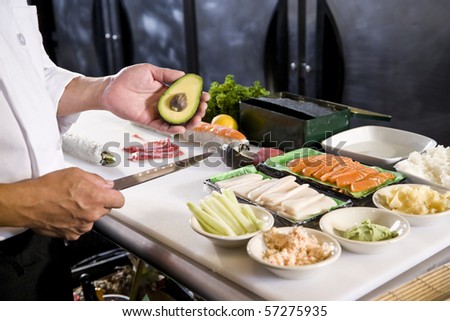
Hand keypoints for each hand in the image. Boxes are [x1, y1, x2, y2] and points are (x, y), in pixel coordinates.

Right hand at [1, 168, 124, 239]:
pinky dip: (75, 222)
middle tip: (83, 196)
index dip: (114, 196)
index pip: (120, 201)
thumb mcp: (75, 173)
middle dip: (98, 203)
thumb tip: (106, 184)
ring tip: (70, 204)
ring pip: (92, 219)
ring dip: (86, 213)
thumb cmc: (48, 188)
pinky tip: (64, 214)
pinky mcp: (72, 234)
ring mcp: (83, 226)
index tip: (110, 195)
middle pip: (105, 210)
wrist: (28, 204)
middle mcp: (92, 214)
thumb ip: (96, 180)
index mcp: (96, 198)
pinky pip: (80, 228)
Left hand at [100, 64, 208, 133]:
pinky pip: (163, 128)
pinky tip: (181, 128)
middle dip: (197, 111)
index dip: (197, 97)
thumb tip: (184, 75)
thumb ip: (166, 74)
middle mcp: (164, 103)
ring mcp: (158, 113)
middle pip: (185, 110)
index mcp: (167, 91)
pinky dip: (173, 129)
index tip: (206, 96)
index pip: (186, 96)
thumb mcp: (149, 70)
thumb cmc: (127, 77)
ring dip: (189, 122)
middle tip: (203, 109)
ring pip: (177, 121)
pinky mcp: (149, 122)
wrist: (110, 89)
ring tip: (196, 120)